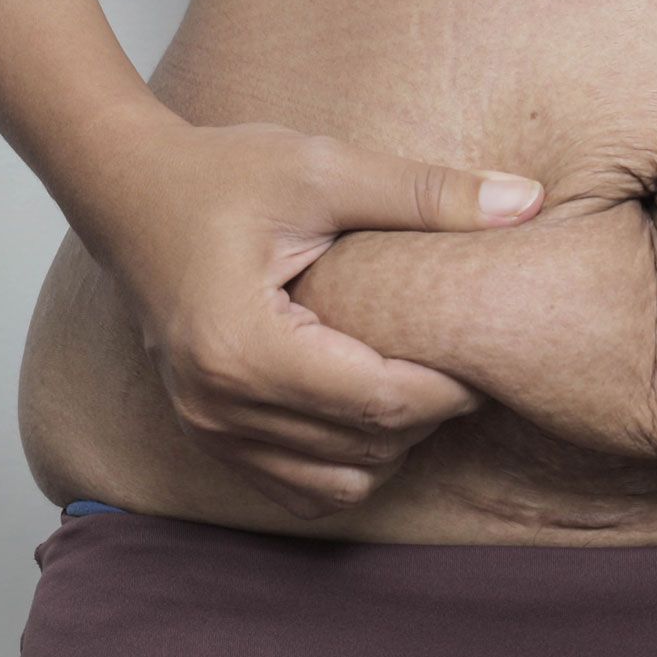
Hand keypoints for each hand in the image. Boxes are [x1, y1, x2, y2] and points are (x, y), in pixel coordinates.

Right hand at [79, 117, 543, 518]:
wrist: (129, 189)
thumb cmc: (222, 173)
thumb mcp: (328, 169)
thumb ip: (427, 194)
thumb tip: (527, 202)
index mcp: (244, 346)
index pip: (381, 402)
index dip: (451, 386)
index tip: (485, 345)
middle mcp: (218, 404)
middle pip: (368, 447)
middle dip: (431, 411)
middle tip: (463, 356)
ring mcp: (208, 429)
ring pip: (341, 482)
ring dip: (393, 443)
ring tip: (413, 374)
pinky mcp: (209, 437)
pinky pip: (301, 487)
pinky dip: (348, 462)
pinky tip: (368, 402)